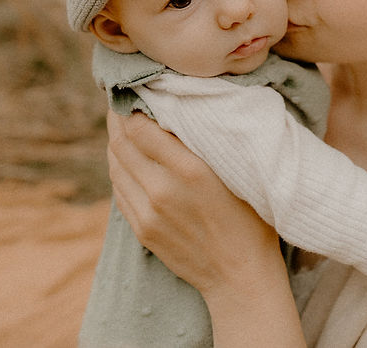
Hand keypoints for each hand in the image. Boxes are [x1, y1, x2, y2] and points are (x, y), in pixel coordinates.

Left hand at [105, 110, 281, 298]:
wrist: (240, 275)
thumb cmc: (251, 218)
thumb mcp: (238, 172)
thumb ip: (208, 142)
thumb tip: (180, 110)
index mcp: (191, 170)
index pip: (140, 127)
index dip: (132, 105)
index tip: (137, 91)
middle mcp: (163, 190)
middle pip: (121, 142)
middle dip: (118, 118)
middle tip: (123, 100)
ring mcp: (148, 213)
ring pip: (115, 165)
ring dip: (116, 142)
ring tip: (123, 125)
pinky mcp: (141, 229)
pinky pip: (118, 190)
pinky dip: (119, 168)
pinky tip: (128, 158)